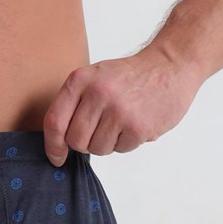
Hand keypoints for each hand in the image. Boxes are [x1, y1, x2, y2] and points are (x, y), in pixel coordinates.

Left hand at [42, 49, 201, 163]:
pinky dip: (127, 142)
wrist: (170, 66)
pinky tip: (135, 123)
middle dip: (86, 143)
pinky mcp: (138, 126)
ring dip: (108, 143)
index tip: (56, 157)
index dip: (52, 145)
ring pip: (97, 148)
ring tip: (121, 122)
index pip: (55, 121)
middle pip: (75, 141)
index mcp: (80, 80)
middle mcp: (97, 94)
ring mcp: (118, 110)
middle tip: (101, 129)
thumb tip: (58, 143)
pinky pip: (120, 149)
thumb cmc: (129, 76)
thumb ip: (75, 103)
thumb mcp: (95, 77)